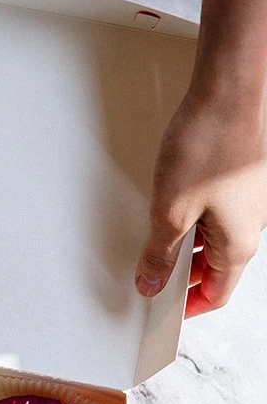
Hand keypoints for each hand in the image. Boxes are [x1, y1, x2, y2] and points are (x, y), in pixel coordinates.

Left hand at [135, 89, 265, 316]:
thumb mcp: (170, 212)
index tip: (164, 311)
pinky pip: (215, 216)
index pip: (217, 294)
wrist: (229, 92)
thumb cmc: (209, 145)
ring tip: (154, 245)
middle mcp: (251, 226)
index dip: (188, 307)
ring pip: (214, 242)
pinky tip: (169, 212)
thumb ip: (159, 254)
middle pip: (216, 269)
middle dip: (183, 278)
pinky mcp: (239, 182)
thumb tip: (152, 282)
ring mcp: (248, 203)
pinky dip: (192, 224)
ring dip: (185, 249)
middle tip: (151, 278)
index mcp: (239, 244)